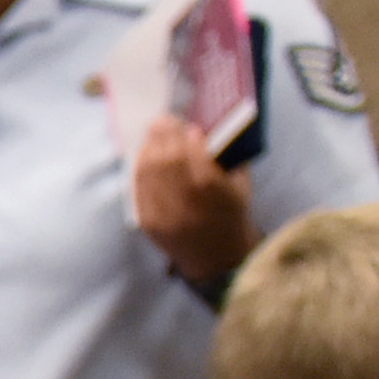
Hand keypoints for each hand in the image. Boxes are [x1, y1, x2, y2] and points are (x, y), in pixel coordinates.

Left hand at [130, 114, 255, 284]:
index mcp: (210, 188)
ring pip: (147, 170)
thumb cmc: (231, 215)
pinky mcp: (147, 221)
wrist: (215, 258)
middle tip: (163, 120)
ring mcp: (162, 212)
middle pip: (166, 157)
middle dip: (163, 134)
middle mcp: (183, 200)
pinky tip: (145, 156)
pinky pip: (138, 187)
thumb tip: (199, 130)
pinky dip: (140, 167)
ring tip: (154, 135)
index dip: (185, 133)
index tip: (186, 125)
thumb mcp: (240, 184)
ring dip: (149, 147)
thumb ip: (224, 156)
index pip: (191, 150)